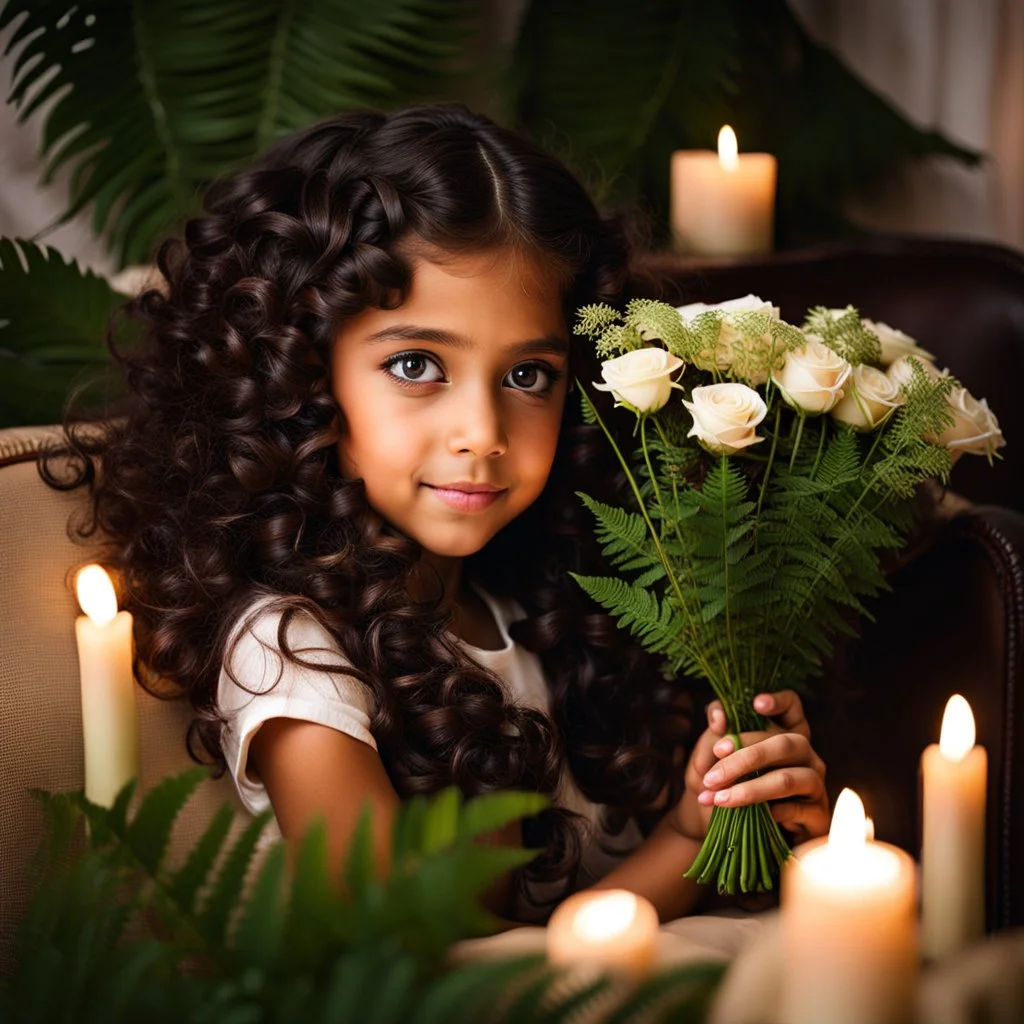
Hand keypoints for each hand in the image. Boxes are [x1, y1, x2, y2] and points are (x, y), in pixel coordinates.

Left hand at [675, 691, 828, 845]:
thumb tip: (718, 718)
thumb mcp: (714, 761)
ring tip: (719, 799)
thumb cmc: (730, 788)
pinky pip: (795, 809)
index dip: (779, 700)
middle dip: (744, 756)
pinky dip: (769, 812)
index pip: (792, 706)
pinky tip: (750, 816)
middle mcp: (805, 755)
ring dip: (749, 789)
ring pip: (787, 778)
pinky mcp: (817, 816)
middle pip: (785, 742)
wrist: (740, 837)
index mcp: (783, 734)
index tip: (755, 704)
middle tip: (711, 774)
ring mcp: (815, 784)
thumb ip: (714, 736)